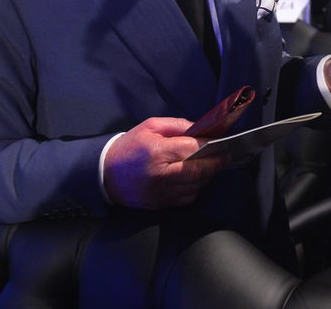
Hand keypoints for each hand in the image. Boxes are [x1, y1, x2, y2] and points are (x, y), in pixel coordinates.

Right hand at [102, 117, 226, 208]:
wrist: (104, 174)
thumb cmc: (129, 147)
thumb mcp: (150, 127)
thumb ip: (178, 125)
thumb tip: (201, 130)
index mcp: (156, 152)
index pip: (191, 149)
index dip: (209, 145)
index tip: (222, 142)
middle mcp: (160, 175)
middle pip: (198, 171)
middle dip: (216, 163)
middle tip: (226, 156)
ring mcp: (160, 193)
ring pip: (195, 187)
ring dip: (207, 177)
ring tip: (212, 165)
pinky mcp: (159, 205)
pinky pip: (186, 199)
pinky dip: (195, 188)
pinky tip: (196, 178)